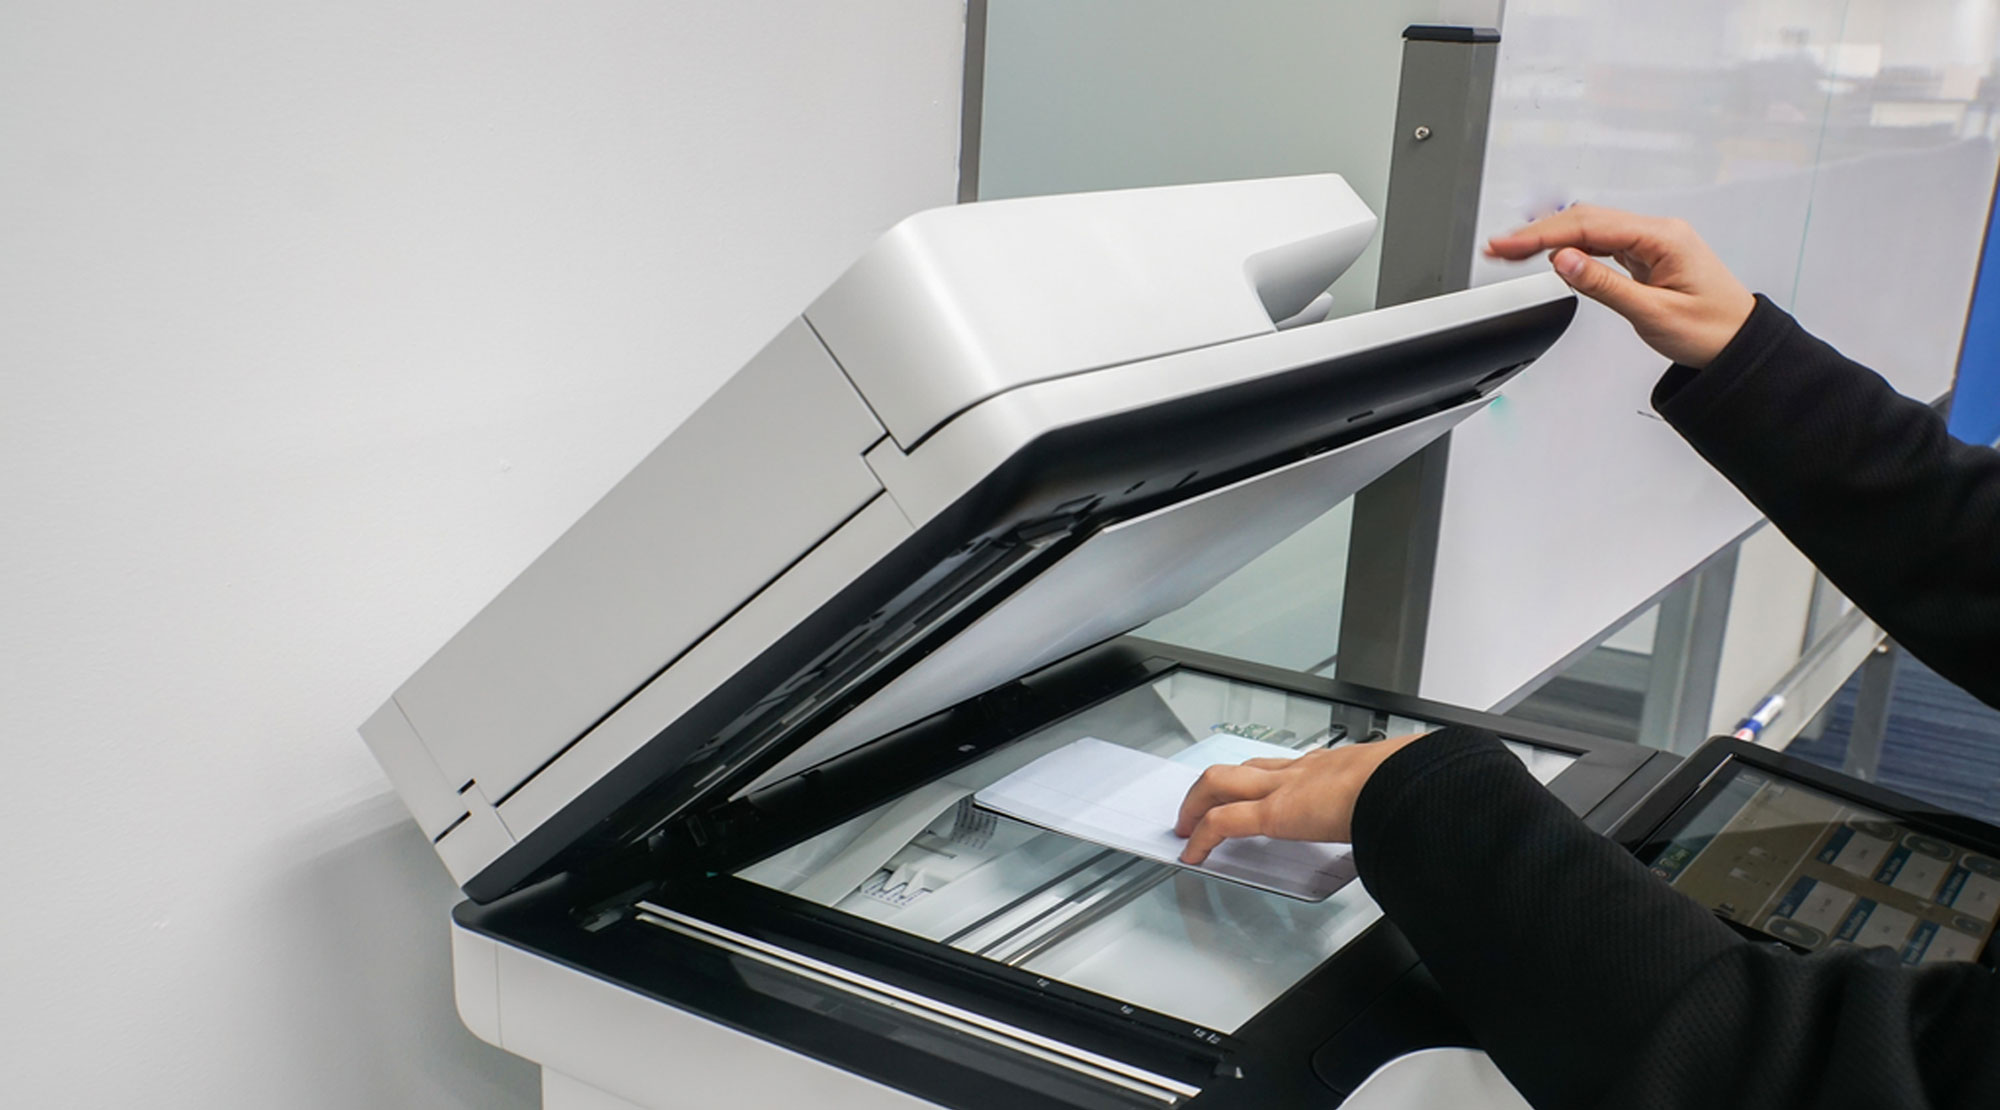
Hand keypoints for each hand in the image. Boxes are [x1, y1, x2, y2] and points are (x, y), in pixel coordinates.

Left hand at [1175, 734, 1427, 863]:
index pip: (1287, 766)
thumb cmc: (1416, 786)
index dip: (1264, 778)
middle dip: (1216, 784)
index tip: (1261, 790)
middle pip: (1245, 767)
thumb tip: (1412, 829)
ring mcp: (1286, 787)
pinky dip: (1202, 837)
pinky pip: (1224, 822)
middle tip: (1201, 802)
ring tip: (1186, 824)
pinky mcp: (1276, 812)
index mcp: (1333, 768)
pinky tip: (1193, 854)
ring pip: (1222, 781)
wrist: (1412, 781)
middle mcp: (1303, 771)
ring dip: (1197, 801)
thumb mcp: (1400, 796)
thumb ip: (1393, 811)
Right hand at [1485, 205, 1755, 368]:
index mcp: (1663, 237)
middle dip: (1538, 231)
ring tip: (1513, 251)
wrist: (1740, 345)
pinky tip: (1551, 255)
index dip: (1542, 235)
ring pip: (1591, 229)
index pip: (1589, 226)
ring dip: (1551, 238)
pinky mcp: (1647, 256)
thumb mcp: (1653, 313)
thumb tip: (1564, 261)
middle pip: (1586, 220)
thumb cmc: (1711, 330)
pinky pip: (1603, 243)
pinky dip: (1572, 248)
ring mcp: (1652, 243)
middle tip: (1499, 248)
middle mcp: (1657, 232)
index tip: (1509, 246)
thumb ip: (1604, 285)